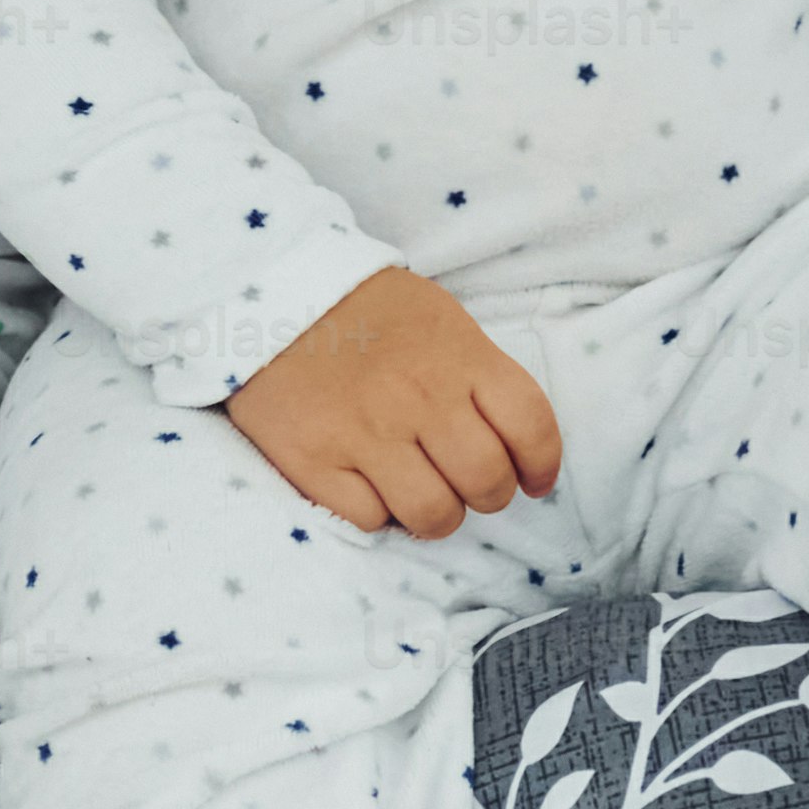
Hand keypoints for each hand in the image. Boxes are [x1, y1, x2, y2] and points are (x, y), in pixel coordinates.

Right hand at [221, 265, 562, 539]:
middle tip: (470, 487)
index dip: (542, 465)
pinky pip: (369, 519)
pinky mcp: (313, 461)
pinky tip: (371, 486)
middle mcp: (418, 398)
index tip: (534, 480)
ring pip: (433, 514)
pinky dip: (377, 512)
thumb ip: (476, 373)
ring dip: (437, 515)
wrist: (266, 289)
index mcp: (457, 356)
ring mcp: (363, 433)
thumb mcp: (438, 318)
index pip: (530, 426)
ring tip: (423, 495)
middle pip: (486, 481)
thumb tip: (510, 441)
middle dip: (489, 495)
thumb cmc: (363, 308)